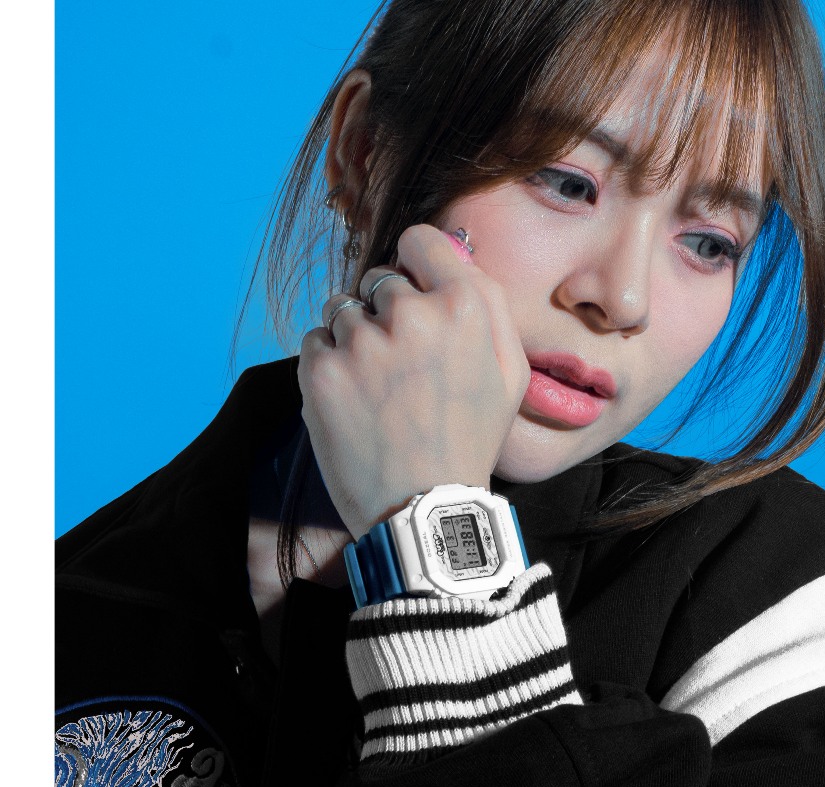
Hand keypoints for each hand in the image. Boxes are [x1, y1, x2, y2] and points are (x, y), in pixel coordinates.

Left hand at [298, 224, 528, 538]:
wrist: (423, 508)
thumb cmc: (470, 441)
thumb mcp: (509, 374)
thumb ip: (489, 303)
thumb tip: (455, 250)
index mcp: (463, 308)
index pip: (421, 240)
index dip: (416, 262)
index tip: (413, 286)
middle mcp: (410, 315)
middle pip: (379, 280)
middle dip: (386, 312)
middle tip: (401, 366)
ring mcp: (360, 343)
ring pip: (342, 309)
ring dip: (355, 338)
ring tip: (377, 388)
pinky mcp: (320, 371)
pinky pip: (315, 340)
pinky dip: (329, 364)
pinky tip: (354, 400)